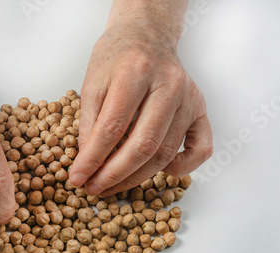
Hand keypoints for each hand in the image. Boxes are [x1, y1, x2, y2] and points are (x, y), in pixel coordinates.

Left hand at [69, 1, 212, 195]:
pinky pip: (201, 148)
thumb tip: (88, 164)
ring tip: (112, 186)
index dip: (92, 159)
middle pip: (143, 145)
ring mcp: (189, 99)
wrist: (146, 36)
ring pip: (165, 152)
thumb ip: (90, 123)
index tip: (77, 178)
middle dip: (114, 175)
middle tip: (94, 189)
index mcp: (136, 72)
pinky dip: (183, 167)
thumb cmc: (117, 57)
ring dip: (137, 177)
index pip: (112, 128)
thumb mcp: (93, 83)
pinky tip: (160, 172)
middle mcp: (169, 85)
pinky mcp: (201, 109)